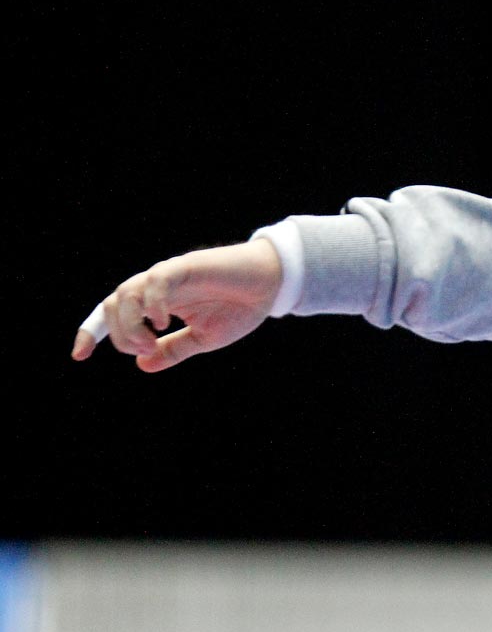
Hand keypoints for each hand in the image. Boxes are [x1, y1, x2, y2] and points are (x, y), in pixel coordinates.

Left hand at [72, 239, 282, 371]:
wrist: (272, 285)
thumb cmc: (241, 308)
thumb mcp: (204, 339)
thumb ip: (173, 350)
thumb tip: (141, 365)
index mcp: (158, 303)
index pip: (112, 314)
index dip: (92, 332)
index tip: (79, 355)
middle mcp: (157, 287)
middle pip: (113, 305)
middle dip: (117, 334)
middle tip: (145, 350)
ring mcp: (169, 275)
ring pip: (126, 292)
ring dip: (130, 323)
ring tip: (151, 341)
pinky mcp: (185, 266)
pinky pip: (155, 281)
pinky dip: (152, 303)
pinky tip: (163, 323)